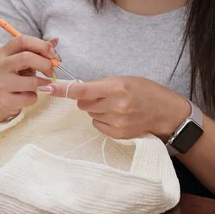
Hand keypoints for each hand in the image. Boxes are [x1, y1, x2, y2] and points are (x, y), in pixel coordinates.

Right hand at [0, 35, 58, 122]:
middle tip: (51, 72)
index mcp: (2, 53)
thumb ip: (37, 52)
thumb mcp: (21, 63)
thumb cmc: (12, 79)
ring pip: (31, 82)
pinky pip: (29, 98)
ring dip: (43, 84)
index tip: (53, 55)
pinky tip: (28, 96)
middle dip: (45, 64)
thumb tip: (55, 41)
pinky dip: (34, 98)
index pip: (23, 41)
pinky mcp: (4, 100)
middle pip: (27, 57)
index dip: (42, 46)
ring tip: (41, 85)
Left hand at [42, 77, 190, 139]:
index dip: (63, 90)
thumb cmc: (144, 91)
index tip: (48, 89)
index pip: (83, 90)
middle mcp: (116, 105)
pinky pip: (97, 125)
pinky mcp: (118, 134)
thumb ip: (101, 85)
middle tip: (104, 96)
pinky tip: (117, 116)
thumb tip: (77, 90)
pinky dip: (102, 120)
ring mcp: (117, 122)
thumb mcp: (124, 80)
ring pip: (89, 114)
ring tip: (115, 106)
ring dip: (96, 109)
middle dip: (87, 99)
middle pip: (82, 103)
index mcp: (116, 87)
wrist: (165, 112)